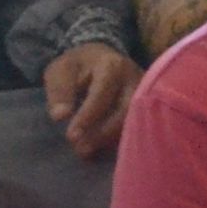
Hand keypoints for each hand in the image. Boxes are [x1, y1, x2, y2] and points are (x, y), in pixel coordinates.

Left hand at [41, 41, 140, 156]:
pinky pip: (137, 123)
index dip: (87, 116)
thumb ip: (59, 91)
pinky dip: (119, 138)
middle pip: (124, 110)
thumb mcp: (60, 71)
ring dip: (111, 138)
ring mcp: (145, 91)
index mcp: (112, 66)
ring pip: (134, 120)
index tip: (71, 136)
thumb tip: (60, 116)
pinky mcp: (147, 103)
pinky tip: (102, 148)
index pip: (102, 94)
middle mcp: (134, 78)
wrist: (100, 56)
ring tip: (88, 151)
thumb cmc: (78, 66)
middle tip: (80, 149)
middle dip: (102, 132)